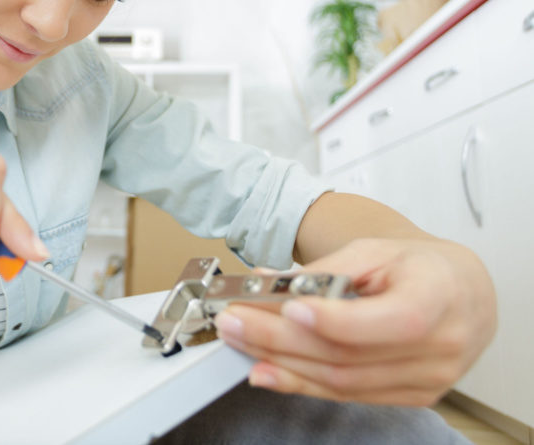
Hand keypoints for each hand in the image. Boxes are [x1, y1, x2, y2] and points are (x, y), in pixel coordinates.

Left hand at [214, 238, 495, 405]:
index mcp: (440, 297)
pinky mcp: (411, 397)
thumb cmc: (417, 268)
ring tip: (239, 341)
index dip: (335, 320)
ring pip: (341, 381)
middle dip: (280, 339)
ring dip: (281, 363)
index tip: (287, 308)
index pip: (390, 320)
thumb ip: (321, 271)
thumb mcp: (373, 251)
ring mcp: (428, 379)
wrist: (460, 293)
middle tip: (234, 321)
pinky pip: (346, 395)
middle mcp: (441, 347)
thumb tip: (264, 285)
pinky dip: (300, 382)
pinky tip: (266, 369)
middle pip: (348, 355)